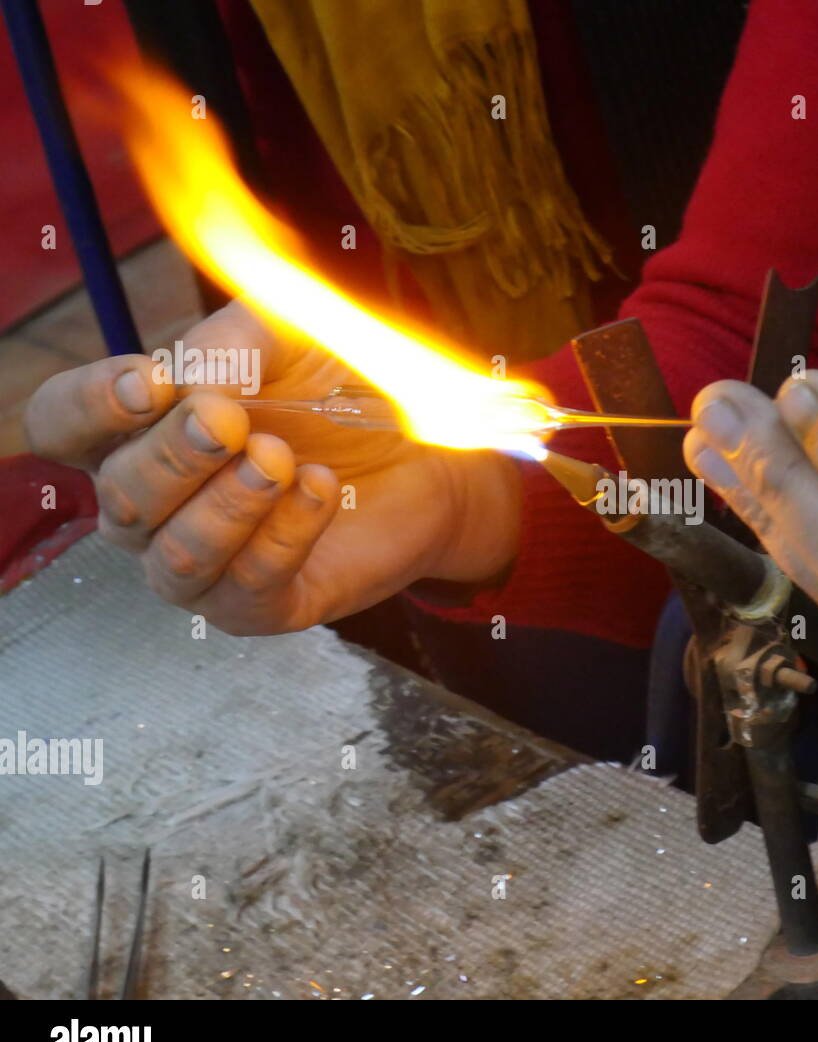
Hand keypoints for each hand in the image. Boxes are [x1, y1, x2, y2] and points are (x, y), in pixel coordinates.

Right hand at [23, 301, 519, 633]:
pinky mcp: (265, 606)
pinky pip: (248, 588)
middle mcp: (156, 508)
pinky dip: (284, 535)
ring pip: (174, 560)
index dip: (92, 406)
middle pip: (119, 496)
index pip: (63, 425)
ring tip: (280, 459)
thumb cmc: (343, 389)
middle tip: (231, 422)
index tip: (153, 382)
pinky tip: (321, 487)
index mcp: (140, 430)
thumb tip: (186, 379)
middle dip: (173, 456)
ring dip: (225, 506)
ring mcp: (207, 565)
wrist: (430, 453)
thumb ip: (234, 340)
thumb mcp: (292, 335)